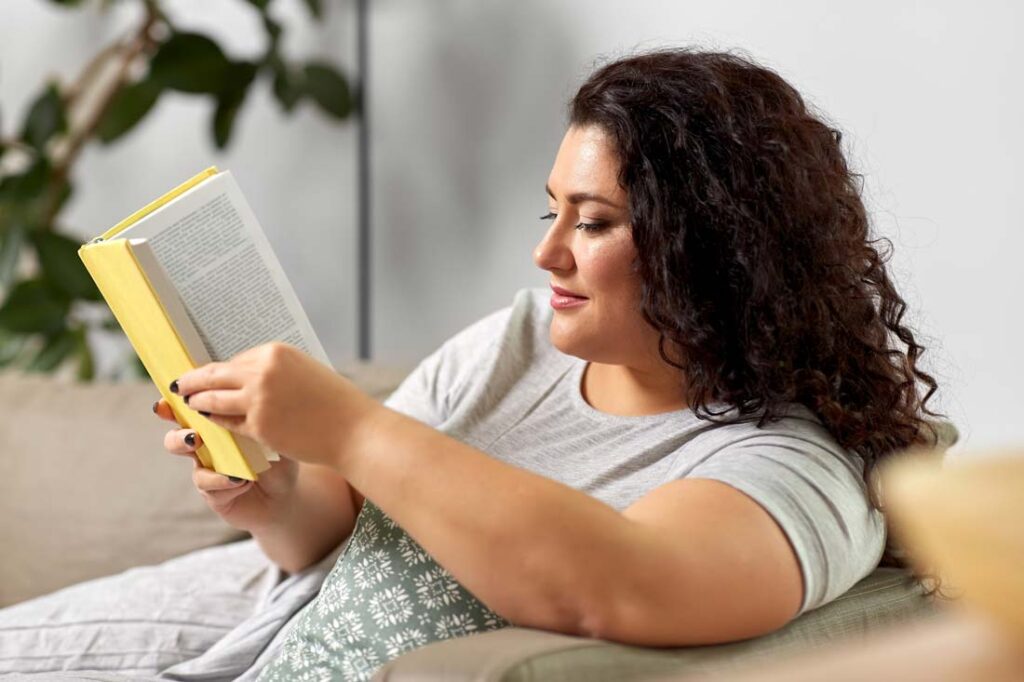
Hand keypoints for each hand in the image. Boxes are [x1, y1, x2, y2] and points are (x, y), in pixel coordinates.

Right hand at [154, 398, 300, 531]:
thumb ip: (255, 420)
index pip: (190, 414)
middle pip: (177, 441)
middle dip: (179, 438)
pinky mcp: (215, 496)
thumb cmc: (277, 457)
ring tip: (231, 471)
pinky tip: (243, 481)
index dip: (172, 407)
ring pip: (195, 471)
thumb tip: (246, 405)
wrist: (285, 493)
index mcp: (216, 428)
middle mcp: (208, 450)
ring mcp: (210, 474)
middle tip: (194, 438)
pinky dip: (226, 484)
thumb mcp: (271, 434)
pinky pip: (212, 490)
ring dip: (209, 468)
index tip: (165, 403)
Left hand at [171, 342, 379, 469]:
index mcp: (275, 352)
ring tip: (187, 404)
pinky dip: (215, 422)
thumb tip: (243, 378)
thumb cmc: (334, 403)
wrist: (353, 430)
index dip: (219, 370)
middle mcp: (263, 371)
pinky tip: (208, 423)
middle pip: (215, 374)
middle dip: (193, 381)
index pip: (236, 359)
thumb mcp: (304, 373)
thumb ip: (273, 372)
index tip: (204, 374)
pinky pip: (227, 423)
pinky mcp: (258, 425)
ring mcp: (258, 399)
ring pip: (214, 399)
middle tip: (178, 385)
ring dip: (197, 402)